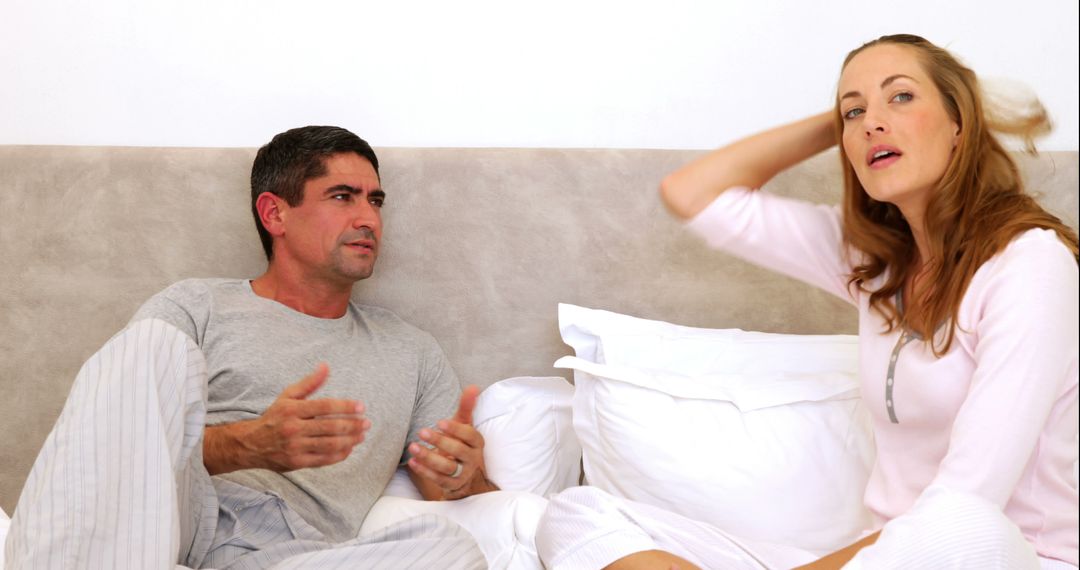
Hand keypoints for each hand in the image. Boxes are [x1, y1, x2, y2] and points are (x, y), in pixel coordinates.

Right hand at [204, 363, 370, 473]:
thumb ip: (309, 383)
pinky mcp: (296, 463)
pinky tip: (349, 448)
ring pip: (329, 444)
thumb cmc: (274, 417)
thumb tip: (325, 366)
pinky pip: (323, 460)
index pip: (325, 407)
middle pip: (330, 427)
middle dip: (353, 425)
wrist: (250, 444)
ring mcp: (295, 447)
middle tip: (367, 423)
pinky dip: (339, 455)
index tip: (361, 407)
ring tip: (362, 435)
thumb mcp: (288, 396)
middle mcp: (293, 428)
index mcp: (292, 410)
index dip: (345, 407)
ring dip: (350, 440)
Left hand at [407, 385, 496, 498]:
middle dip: (440, 441)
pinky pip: (438, 480)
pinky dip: (424, 471)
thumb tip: (473, 387)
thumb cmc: (463, 443)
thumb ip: (466, 407)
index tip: (440, 422)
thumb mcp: (465, 426)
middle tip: (421, 431)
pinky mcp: (452, 485)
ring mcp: (463, 473)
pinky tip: (412, 461)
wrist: (467, 475)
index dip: (456, 429)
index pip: (470, 435)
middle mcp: (473, 458)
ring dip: (429, 457)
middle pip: (458, 451)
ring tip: (412, 447)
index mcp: (477, 442)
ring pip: (447, 468)